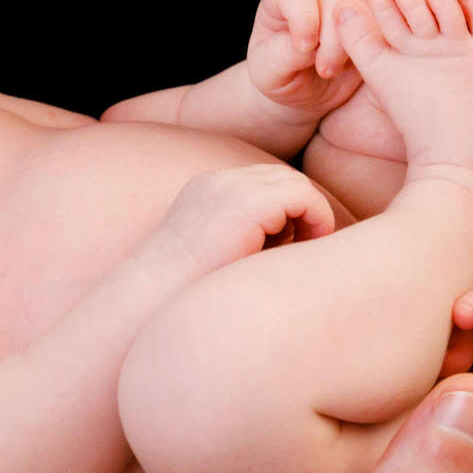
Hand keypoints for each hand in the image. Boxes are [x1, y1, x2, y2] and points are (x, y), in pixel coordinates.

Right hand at [156, 163, 334, 274]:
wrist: (155, 296)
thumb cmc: (184, 290)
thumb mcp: (214, 252)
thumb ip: (245, 235)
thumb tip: (290, 236)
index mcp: (208, 189)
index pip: (263, 180)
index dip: (287, 204)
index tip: (295, 238)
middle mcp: (220, 181)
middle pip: (283, 176)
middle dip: (302, 205)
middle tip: (310, 240)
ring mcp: (232, 188)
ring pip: (297, 183)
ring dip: (311, 211)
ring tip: (311, 243)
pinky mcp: (248, 204)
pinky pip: (304, 196)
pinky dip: (317, 217)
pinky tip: (312, 243)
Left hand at [246, 0, 371, 118]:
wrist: (308, 93)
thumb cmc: (282, 78)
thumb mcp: (270, 73)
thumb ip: (283, 55)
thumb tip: (310, 45)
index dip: (302, 17)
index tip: (304, 48)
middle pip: (336, 2)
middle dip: (332, 42)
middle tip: (325, 71)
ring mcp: (351, 0)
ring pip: (367, 10)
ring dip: (358, 45)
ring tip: (341, 70)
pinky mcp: (376, 16)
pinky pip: (390, 21)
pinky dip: (381, 46)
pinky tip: (365, 64)